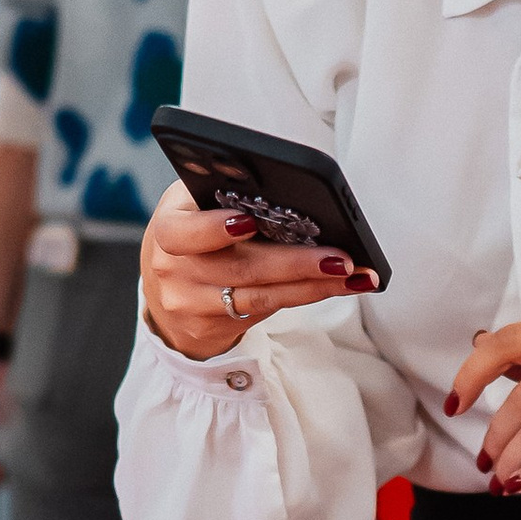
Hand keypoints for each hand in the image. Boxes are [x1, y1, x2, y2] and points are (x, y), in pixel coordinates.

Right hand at [138, 183, 377, 360]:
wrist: (167, 292)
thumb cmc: (192, 235)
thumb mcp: (192, 207)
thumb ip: (223, 196)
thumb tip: (286, 192)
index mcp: (167, 227)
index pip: (183, 232)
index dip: (214, 229)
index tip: (249, 222)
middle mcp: (174, 270)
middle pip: (240, 268)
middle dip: (296, 263)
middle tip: (340, 257)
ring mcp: (192, 305)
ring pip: (261, 296)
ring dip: (314, 285)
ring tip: (354, 273)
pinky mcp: (214, 327)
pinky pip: (267, 310)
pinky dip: (308, 295)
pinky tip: (340, 286)